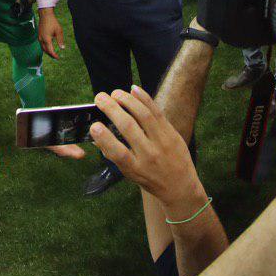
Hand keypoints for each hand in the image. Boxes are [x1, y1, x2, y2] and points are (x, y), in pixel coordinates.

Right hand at [38, 8, 63, 59]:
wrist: (45, 15)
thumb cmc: (53, 22)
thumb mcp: (59, 31)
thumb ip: (60, 40)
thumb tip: (62, 48)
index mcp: (46, 39)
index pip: (50, 50)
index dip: (54, 55)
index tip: (58, 58)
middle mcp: (41, 39)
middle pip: (45, 50)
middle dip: (50, 55)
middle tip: (56, 57)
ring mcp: (39, 37)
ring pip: (42, 48)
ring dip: (47, 51)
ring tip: (53, 53)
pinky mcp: (39, 35)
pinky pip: (41, 44)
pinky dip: (45, 47)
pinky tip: (49, 47)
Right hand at [89, 85, 202, 209]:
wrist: (180, 186)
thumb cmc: (149, 179)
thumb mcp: (129, 174)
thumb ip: (113, 154)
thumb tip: (96, 135)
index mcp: (135, 168)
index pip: (118, 153)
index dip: (105, 138)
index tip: (94, 125)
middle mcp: (149, 155)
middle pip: (129, 128)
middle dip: (112, 109)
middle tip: (99, 98)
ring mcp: (162, 143)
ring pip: (144, 115)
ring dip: (127, 100)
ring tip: (115, 93)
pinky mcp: (172, 133)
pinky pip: (157, 112)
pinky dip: (145, 99)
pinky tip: (133, 89)